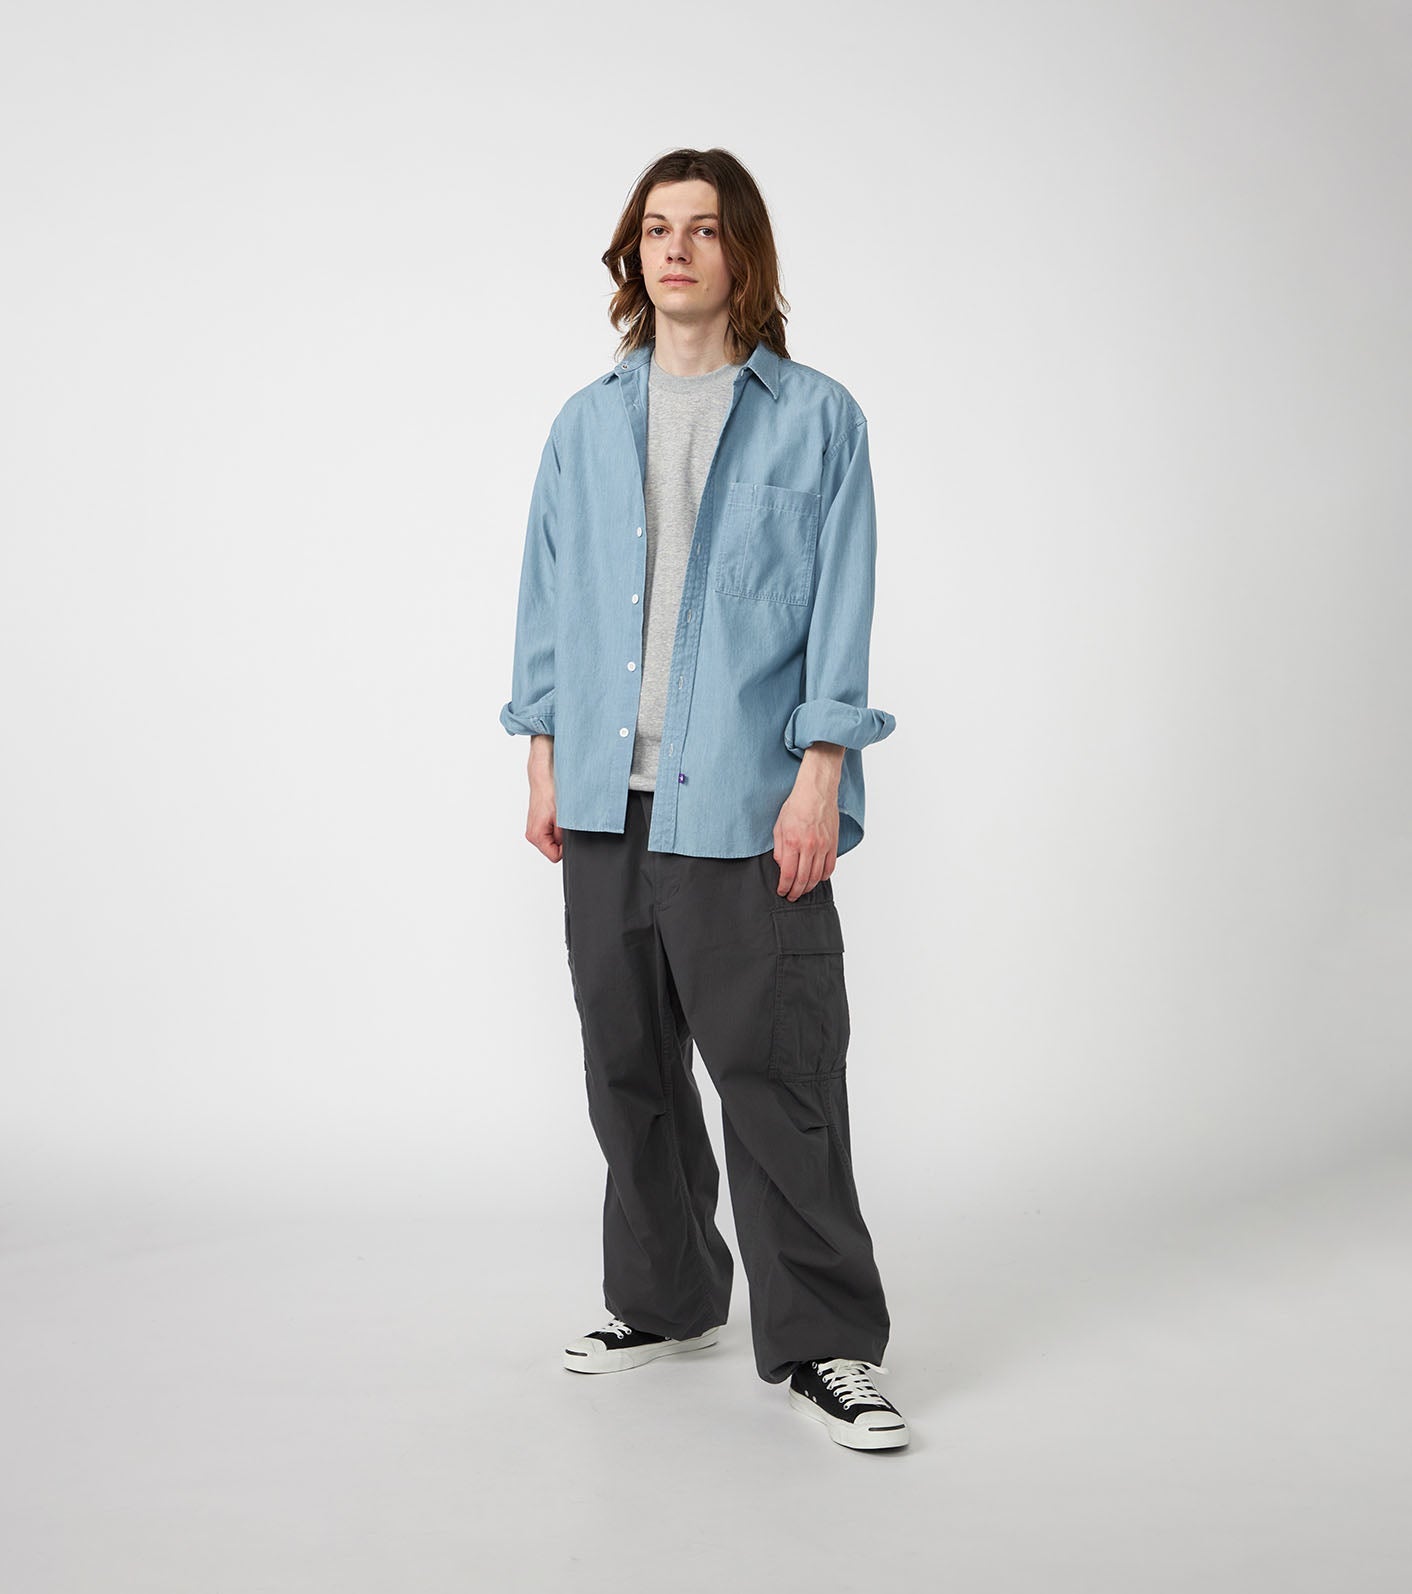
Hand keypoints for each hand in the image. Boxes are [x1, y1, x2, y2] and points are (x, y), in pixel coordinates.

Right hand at [525, 735, 561, 861]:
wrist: (543, 773)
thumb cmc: (550, 790)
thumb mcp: (564, 817)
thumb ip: (565, 836)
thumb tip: (570, 847)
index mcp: (535, 836)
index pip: (555, 856)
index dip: (566, 848)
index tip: (569, 832)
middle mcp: (532, 834)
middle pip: (555, 848)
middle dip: (564, 837)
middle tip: (565, 820)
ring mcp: (535, 828)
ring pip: (555, 839)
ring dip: (562, 829)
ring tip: (561, 814)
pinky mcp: (539, 822)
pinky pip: (553, 830)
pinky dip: (559, 823)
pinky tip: (559, 811)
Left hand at [773, 744, 843, 898]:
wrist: (816, 792)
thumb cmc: (796, 805)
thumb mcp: (778, 826)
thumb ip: (779, 849)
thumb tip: (781, 866)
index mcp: (792, 842)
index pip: (788, 874)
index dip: (784, 887)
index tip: (782, 891)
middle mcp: (809, 847)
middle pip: (803, 879)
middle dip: (796, 892)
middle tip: (791, 896)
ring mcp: (823, 846)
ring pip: (816, 876)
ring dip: (808, 887)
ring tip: (802, 890)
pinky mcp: (833, 844)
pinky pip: (830, 867)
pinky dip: (823, 876)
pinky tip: (816, 878)